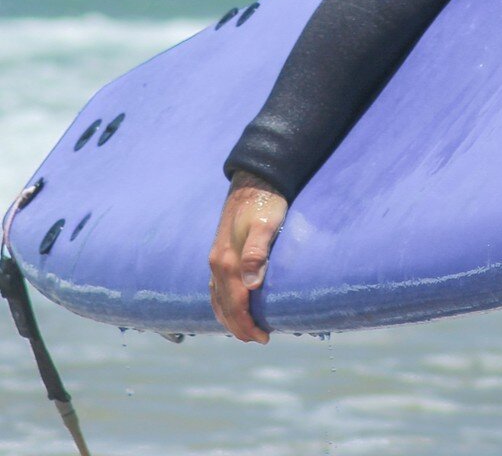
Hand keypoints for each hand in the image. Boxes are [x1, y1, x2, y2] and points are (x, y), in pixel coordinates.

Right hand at [208, 171, 288, 341]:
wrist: (253, 181)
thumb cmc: (265, 203)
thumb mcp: (266, 225)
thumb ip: (257, 253)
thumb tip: (252, 286)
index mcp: (226, 261)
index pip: (235, 304)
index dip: (247, 324)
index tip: (263, 337)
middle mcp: (216, 264)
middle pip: (223, 306)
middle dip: (239, 327)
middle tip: (259, 339)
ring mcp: (215, 259)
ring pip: (217, 299)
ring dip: (229, 318)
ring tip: (246, 330)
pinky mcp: (219, 254)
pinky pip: (215, 288)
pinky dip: (222, 304)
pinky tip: (230, 307)